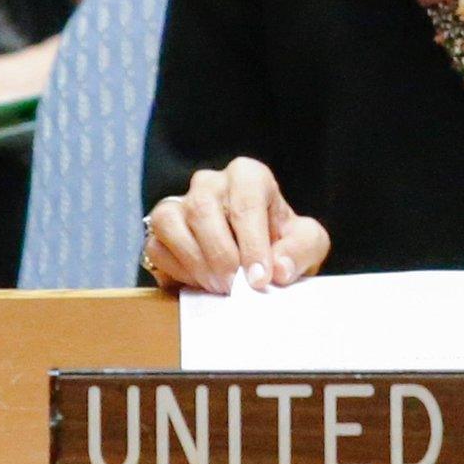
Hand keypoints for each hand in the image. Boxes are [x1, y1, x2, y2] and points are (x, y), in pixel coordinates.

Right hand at [143, 158, 330, 293]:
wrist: (256, 258)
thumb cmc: (282, 243)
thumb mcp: (307, 243)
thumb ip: (301, 250)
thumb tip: (278, 269)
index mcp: (248, 176)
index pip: (245, 200)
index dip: (252, 242)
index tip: (260, 278)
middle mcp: (210, 182)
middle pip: (202, 209)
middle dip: (220, 254)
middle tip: (235, 287)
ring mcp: (180, 202)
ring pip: (170, 221)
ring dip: (194, 260)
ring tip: (218, 286)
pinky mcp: (159, 229)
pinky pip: (156, 245)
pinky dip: (176, 269)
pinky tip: (199, 282)